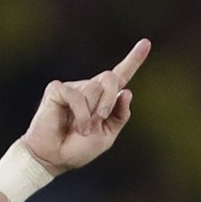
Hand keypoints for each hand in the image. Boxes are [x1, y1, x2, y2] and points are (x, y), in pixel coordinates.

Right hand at [21, 38, 150, 173]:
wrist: (54, 158)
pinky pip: (77, 96)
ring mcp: (73, 87)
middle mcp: (89, 89)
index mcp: (104, 99)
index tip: (146, 43)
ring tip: (81, 128)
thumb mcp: (107, 135)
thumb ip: (120, 115)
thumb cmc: (78, 149)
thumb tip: (127, 92)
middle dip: (109, 100)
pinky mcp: (57, 90)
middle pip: (110, 77)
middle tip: (100, 119)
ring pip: (94, 88)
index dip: (134, 60)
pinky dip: (80, 114)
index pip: (120, 76)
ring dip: (91, 113)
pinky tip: (74, 125)